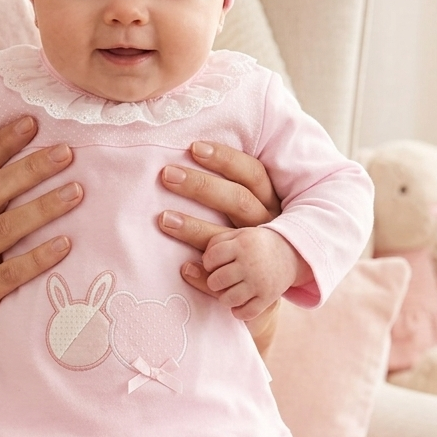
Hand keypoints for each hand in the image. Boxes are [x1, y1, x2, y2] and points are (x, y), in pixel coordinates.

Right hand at [0, 116, 82, 373]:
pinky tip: (66, 245)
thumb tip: (29, 179)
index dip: (1, 143)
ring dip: (43, 207)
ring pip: (5, 228)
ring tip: (78, 192)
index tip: (31, 121)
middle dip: (31, 167)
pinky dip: (39, 257)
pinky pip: (11, 273)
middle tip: (68, 151)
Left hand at [157, 140, 282, 346]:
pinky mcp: (255, 284)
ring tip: (163, 218)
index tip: (193, 147)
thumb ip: (230, 191)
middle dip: (201, 187)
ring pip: (230, 239)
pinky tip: (183, 267)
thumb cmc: (252, 239)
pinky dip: (205, 274)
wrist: (273, 288)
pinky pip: (228, 278)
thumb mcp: (251, 212)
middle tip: (167, 174)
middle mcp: (269, 226)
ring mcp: (262, 255)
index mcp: (271, 203)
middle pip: (237, 200)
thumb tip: (188, 158)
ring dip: (195, 229)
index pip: (252, 173)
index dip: (225, 159)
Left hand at [202, 227, 310, 320]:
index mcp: (243, 243)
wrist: (292, 253)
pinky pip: (244, 312)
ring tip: (230, 290)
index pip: (211, 258)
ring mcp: (260, 282)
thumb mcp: (237, 236)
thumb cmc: (254, 244)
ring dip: (224, 297)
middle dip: (214, 281)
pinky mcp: (268, 299)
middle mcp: (251, 263)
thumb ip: (212, 245)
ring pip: (227, 299)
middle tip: (221, 279)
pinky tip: (239, 302)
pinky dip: (238, 311)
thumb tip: (185, 269)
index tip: (213, 264)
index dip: (207, 263)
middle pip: (216, 281)